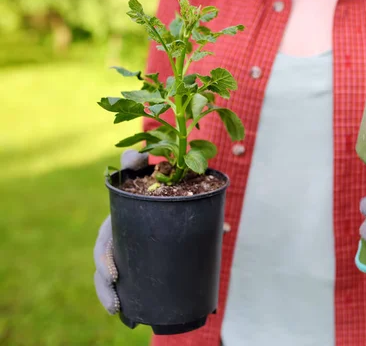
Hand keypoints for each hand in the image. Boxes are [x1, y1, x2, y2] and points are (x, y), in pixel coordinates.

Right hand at [93, 150, 147, 313]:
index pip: (103, 245)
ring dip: (109, 296)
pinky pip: (128, 279)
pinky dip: (125, 294)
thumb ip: (134, 161)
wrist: (158, 189)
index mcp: (114, 224)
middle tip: (115, 303)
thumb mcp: (139, 171)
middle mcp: (114, 240)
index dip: (105, 261)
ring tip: (117, 310)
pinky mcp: (136, 258)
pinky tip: (127, 312)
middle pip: (103, 269)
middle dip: (105, 288)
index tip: (114, 276)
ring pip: (110, 278)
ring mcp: (123, 250)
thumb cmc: (145, 181)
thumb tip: (138, 157)